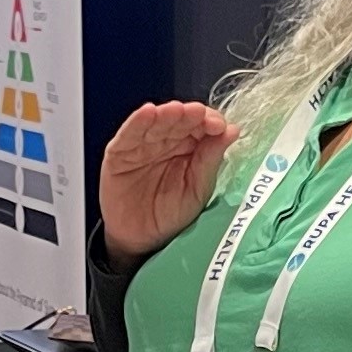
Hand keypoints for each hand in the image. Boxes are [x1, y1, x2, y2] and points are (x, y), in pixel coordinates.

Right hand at [99, 98, 237, 260]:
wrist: (141, 240)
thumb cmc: (170, 215)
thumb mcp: (197, 189)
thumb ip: (211, 160)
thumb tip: (232, 131)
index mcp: (190, 147)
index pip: (202, 125)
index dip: (210, 121)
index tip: (218, 126)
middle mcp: (167, 141)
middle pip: (179, 119)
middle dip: (189, 115)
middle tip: (197, 115)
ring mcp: (143, 145)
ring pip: (155, 122)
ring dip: (166, 114)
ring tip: (176, 111)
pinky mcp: (120, 152)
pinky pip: (128, 134)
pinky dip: (137, 122)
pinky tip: (148, 113)